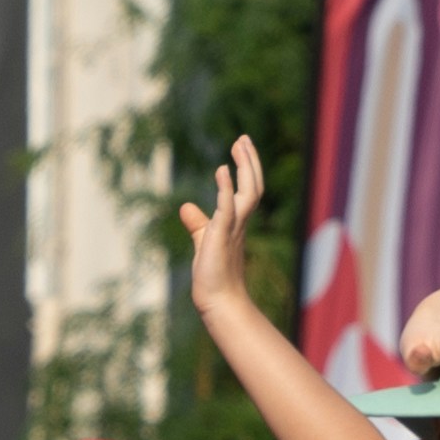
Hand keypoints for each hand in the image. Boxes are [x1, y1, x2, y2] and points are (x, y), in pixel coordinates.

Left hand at [175, 135, 280, 328]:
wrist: (218, 302)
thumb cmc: (212, 276)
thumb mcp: (203, 242)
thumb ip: (197, 223)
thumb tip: (186, 207)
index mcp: (237, 223)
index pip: (247, 190)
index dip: (246, 168)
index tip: (240, 148)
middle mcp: (240, 222)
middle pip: (253, 185)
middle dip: (250, 161)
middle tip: (243, 138)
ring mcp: (233, 228)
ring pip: (248, 192)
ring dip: (245, 167)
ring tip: (239, 144)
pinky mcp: (221, 235)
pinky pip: (227, 208)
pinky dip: (226, 188)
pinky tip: (222, 170)